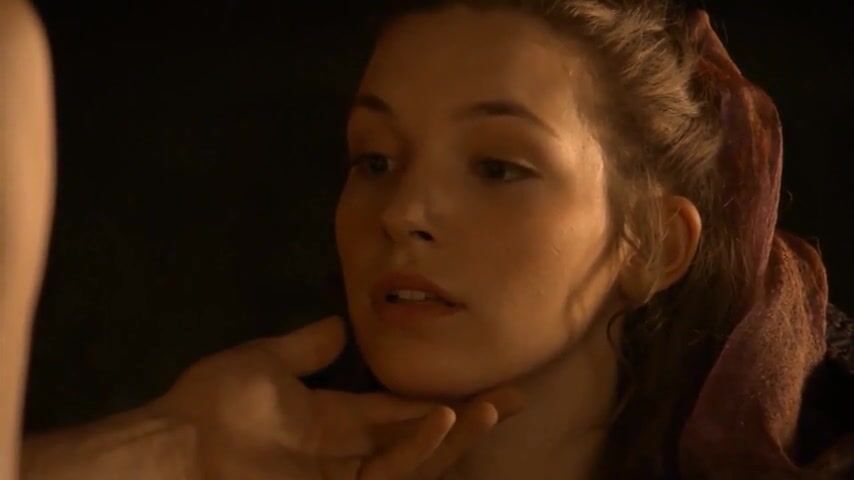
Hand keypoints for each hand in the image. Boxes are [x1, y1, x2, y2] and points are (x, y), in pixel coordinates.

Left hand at [149, 315, 524, 478]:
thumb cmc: (214, 405)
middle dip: (467, 420)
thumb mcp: (266, 363)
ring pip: (416, 461)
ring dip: (455, 435)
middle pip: (419, 437)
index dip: (437, 396)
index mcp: (332, 421)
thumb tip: (340, 324)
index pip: (397, 410)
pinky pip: (390, 474)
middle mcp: (347, 453)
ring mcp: (344, 478)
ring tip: (492, 406)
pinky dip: (418, 448)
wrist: (176, 446)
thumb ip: (306, 348)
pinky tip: (443, 418)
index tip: (480, 382)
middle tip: (514, 396)